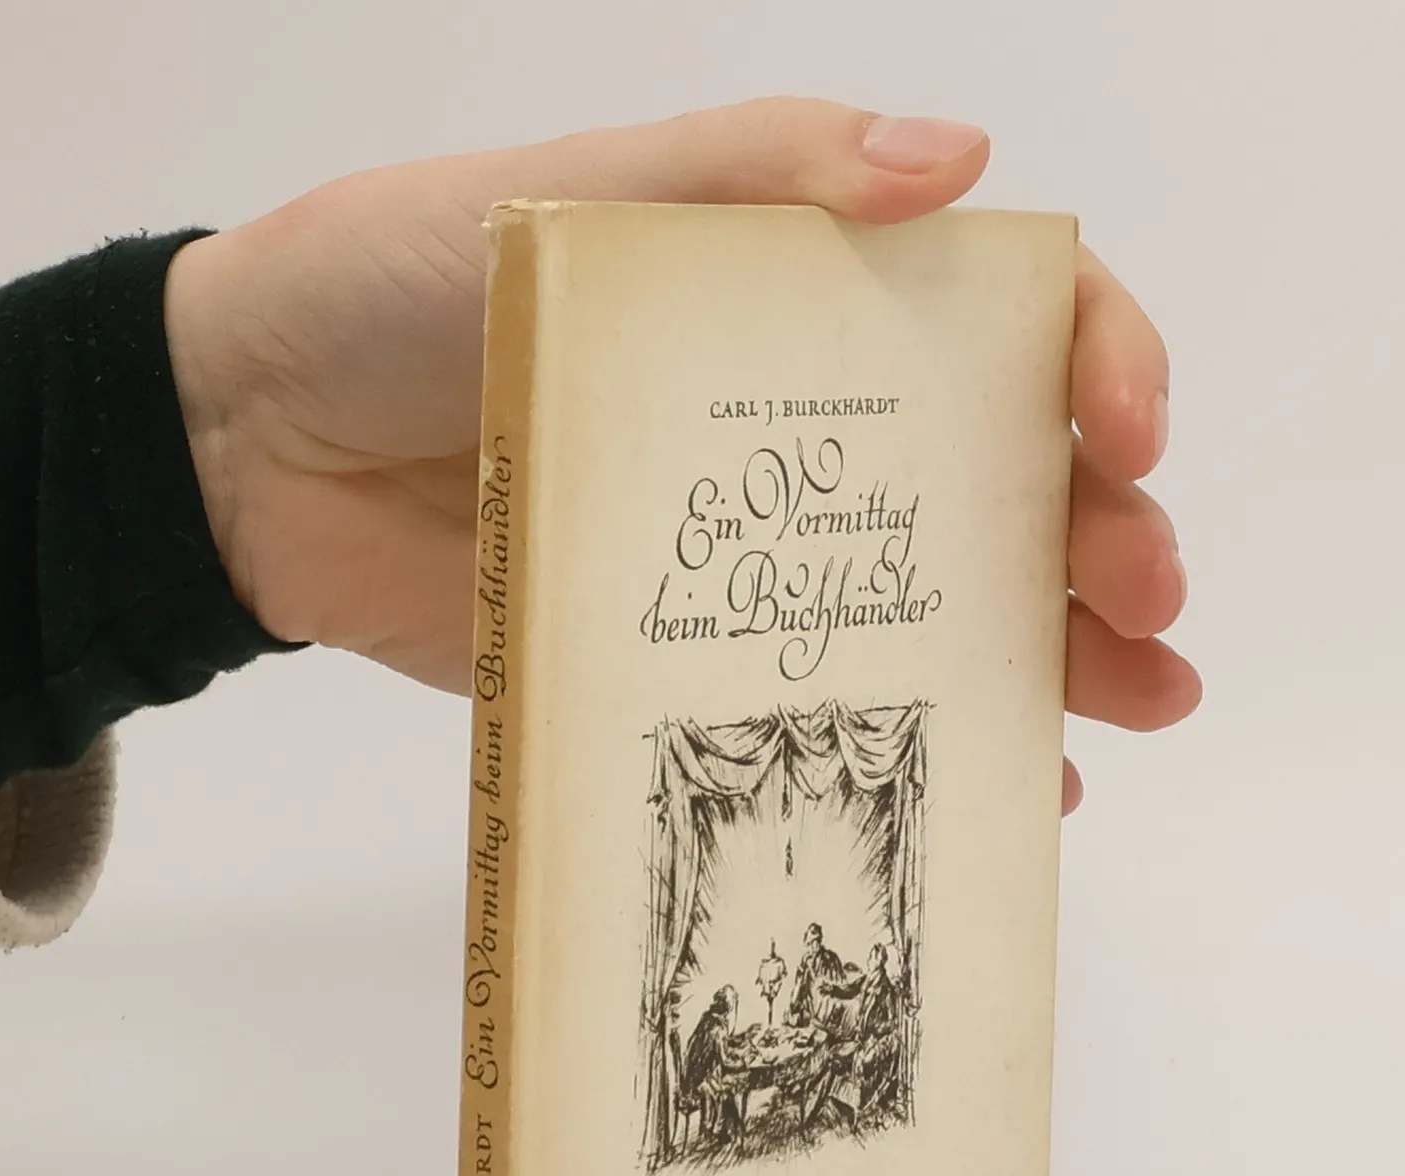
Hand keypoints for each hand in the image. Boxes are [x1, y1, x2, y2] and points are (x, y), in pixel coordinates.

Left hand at [163, 97, 1199, 815]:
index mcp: (806, 296)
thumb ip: (756, 176)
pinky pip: (843, 706)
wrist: (255, 449)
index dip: (1096, 363)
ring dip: (1068, 651)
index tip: (1128, 432)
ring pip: (956, 602)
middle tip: (1150, 605)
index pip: (1003, 315)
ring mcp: (762, 556)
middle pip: (1010, 477)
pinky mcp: (700, 660)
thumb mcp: (575, 201)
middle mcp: (812, 427)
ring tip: (1141, 704)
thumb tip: (964, 164)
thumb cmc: (400, 287)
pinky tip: (1020, 781)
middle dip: (1107, 534)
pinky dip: (940, 741)